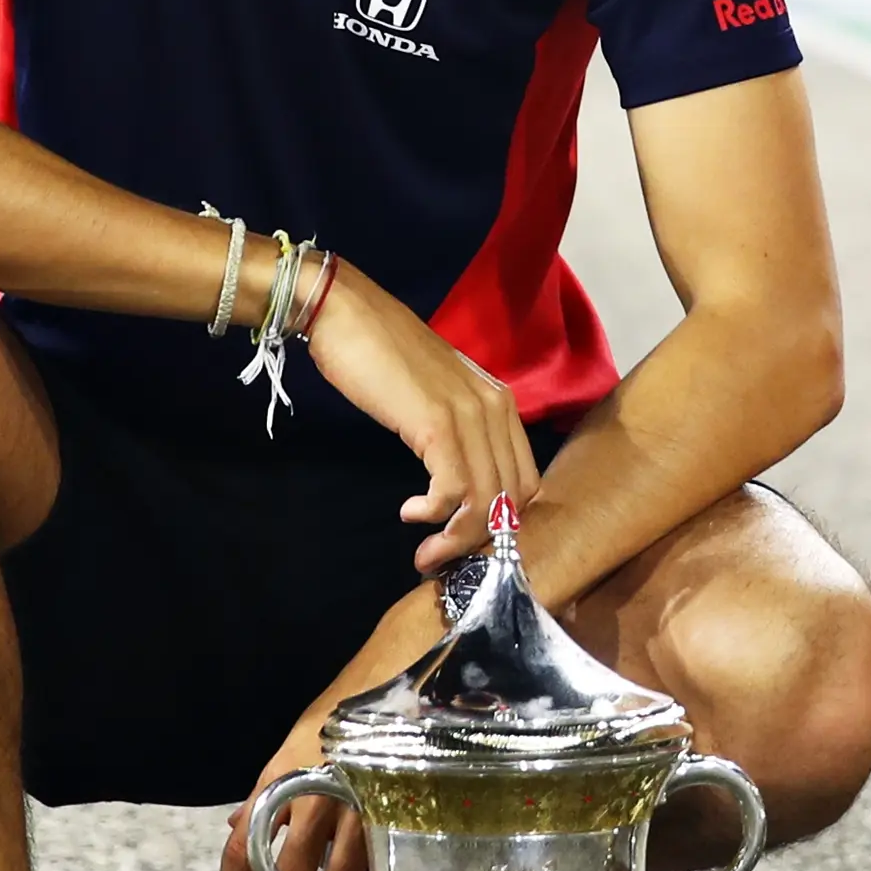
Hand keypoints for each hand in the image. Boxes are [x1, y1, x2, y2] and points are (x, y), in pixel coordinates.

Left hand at [212, 581, 452, 870]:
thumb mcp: (302, 739)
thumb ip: (273, 788)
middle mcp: (313, 785)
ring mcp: (358, 795)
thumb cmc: (354, 700)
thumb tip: (239, 823)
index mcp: (282, 770)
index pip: (244, 840)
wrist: (410, 655)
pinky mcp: (401, 799)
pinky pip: (385, 860)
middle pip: (288, 870)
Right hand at [302, 276, 541, 571]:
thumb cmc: (379, 356)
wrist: (345, 313)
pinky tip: (411, 512)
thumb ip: (454, 433)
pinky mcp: (439, 423)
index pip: (525, 481)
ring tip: (425, 551)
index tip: (464, 540)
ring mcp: (471, 415)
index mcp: (500, 404)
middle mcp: (497, 409)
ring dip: (456, 538)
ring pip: (487, 501)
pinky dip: (436, 513)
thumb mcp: (433, 398)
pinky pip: (455, 489)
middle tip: (440, 557)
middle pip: (514, 498)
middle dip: (480, 540)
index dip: (501, 522)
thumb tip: (455, 485)